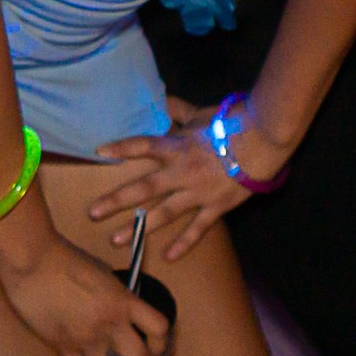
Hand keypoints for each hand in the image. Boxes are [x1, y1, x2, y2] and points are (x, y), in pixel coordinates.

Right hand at [0, 233, 170, 355]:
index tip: (156, 349)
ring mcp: (87, 337)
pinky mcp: (64, 345)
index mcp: (123, 300)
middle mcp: (111, 322)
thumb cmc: (64, 256)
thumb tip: (115, 308)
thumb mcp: (100, 272)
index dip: (162, 341)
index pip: (158, 326)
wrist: (32, 258)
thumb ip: (111, 294)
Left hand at [88, 95, 287, 261]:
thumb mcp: (200, 114)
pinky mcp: (215, 206)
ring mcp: (197, 192)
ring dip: (139, 227)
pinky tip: (167, 256)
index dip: (121, 148)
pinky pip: (196, 229)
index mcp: (176, 147)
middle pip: (143, 188)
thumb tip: (162, 99)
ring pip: (163, 213)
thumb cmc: (232, 125)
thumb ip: (178, 111)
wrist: (263, 143)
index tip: (99, 151)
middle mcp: (181, 172)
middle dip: (116, 201)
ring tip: (116, 240)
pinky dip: (183, 243)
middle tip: (92, 212)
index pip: (142, 145)